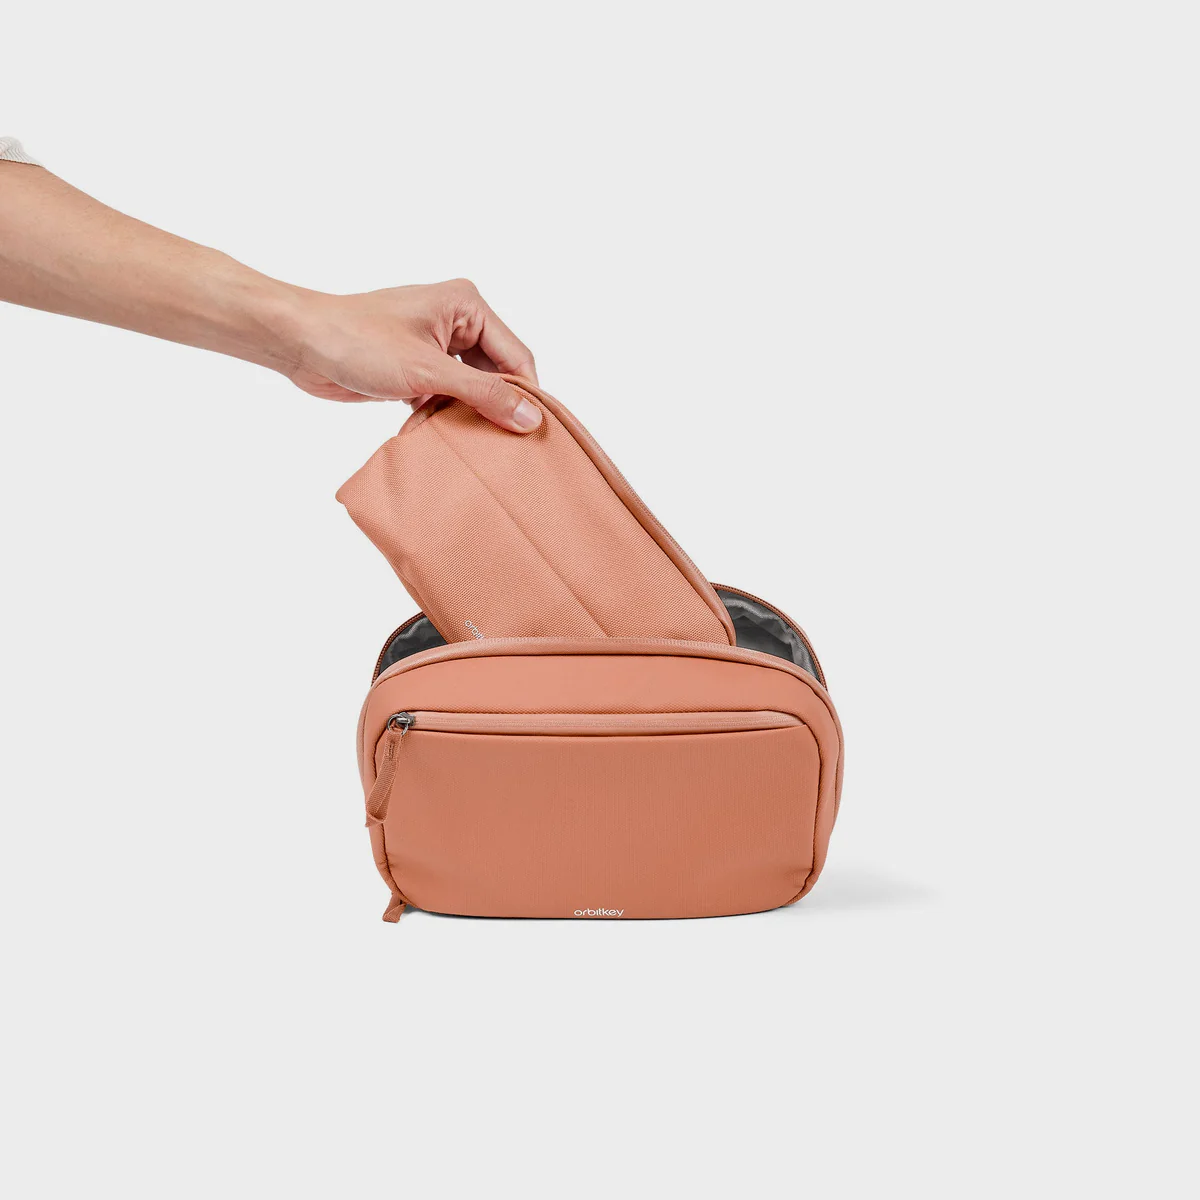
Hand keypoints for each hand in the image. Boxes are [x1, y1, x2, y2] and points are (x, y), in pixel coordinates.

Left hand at [285, 279, 542, 432]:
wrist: (300, 343)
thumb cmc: (357, 340)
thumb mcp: (427, 372)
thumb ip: (483, 394)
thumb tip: (530, 418)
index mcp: (467, 305)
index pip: (516, 355)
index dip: (527, 395)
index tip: (532, 435)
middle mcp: (457, 321)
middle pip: (496, 374)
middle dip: (493, 408)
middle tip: (501, 446)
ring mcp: (436, 345)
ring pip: (471, 390)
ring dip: (464, 416)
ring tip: (462, 440)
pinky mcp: (418, 368)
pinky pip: (447, 398)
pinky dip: (441, 417)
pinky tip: (428, 432)